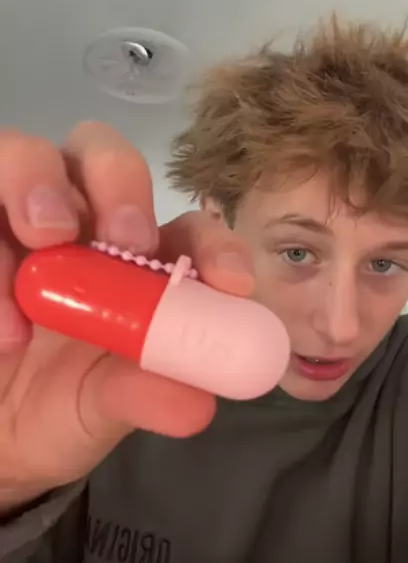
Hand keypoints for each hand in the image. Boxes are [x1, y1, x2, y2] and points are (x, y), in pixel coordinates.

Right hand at [0, 122, 252, 508]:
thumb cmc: (60, 408)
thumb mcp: (107, 410)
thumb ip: (147, 396)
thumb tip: (198, 404)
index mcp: (138, 263)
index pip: (187, 229)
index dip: (213, 246)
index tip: (229, 283)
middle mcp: (81, 225)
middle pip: (103, 156)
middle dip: (119, 184)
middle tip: (123, 240)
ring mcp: (16, 223)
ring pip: (23, 152)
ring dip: (38, 185)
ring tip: (45, 242)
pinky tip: (4, 330)